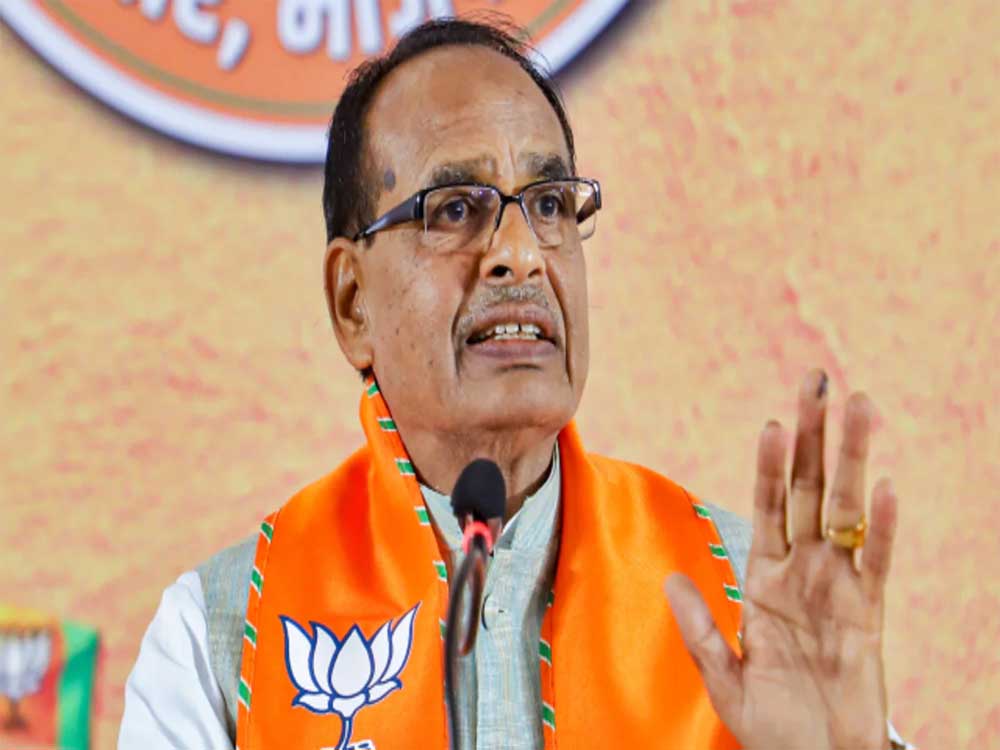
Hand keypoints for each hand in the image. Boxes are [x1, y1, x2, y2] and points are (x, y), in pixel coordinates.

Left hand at [665, 370, 896, 749]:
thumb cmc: (773, 726)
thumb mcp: (722, 676)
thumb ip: (699, 627)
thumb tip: (672, 577)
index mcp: (766, 580)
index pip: (767, 506)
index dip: (769, 464)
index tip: (773, 421)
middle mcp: (804, 573)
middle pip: (808, 491)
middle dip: (814, 438)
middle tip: (819, 383)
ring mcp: (839, 589)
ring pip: (846, 511)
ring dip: (851, 460)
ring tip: (858, 407)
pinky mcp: (869, 617)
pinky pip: (877, 564)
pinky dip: (882, 527)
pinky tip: (885, 487)